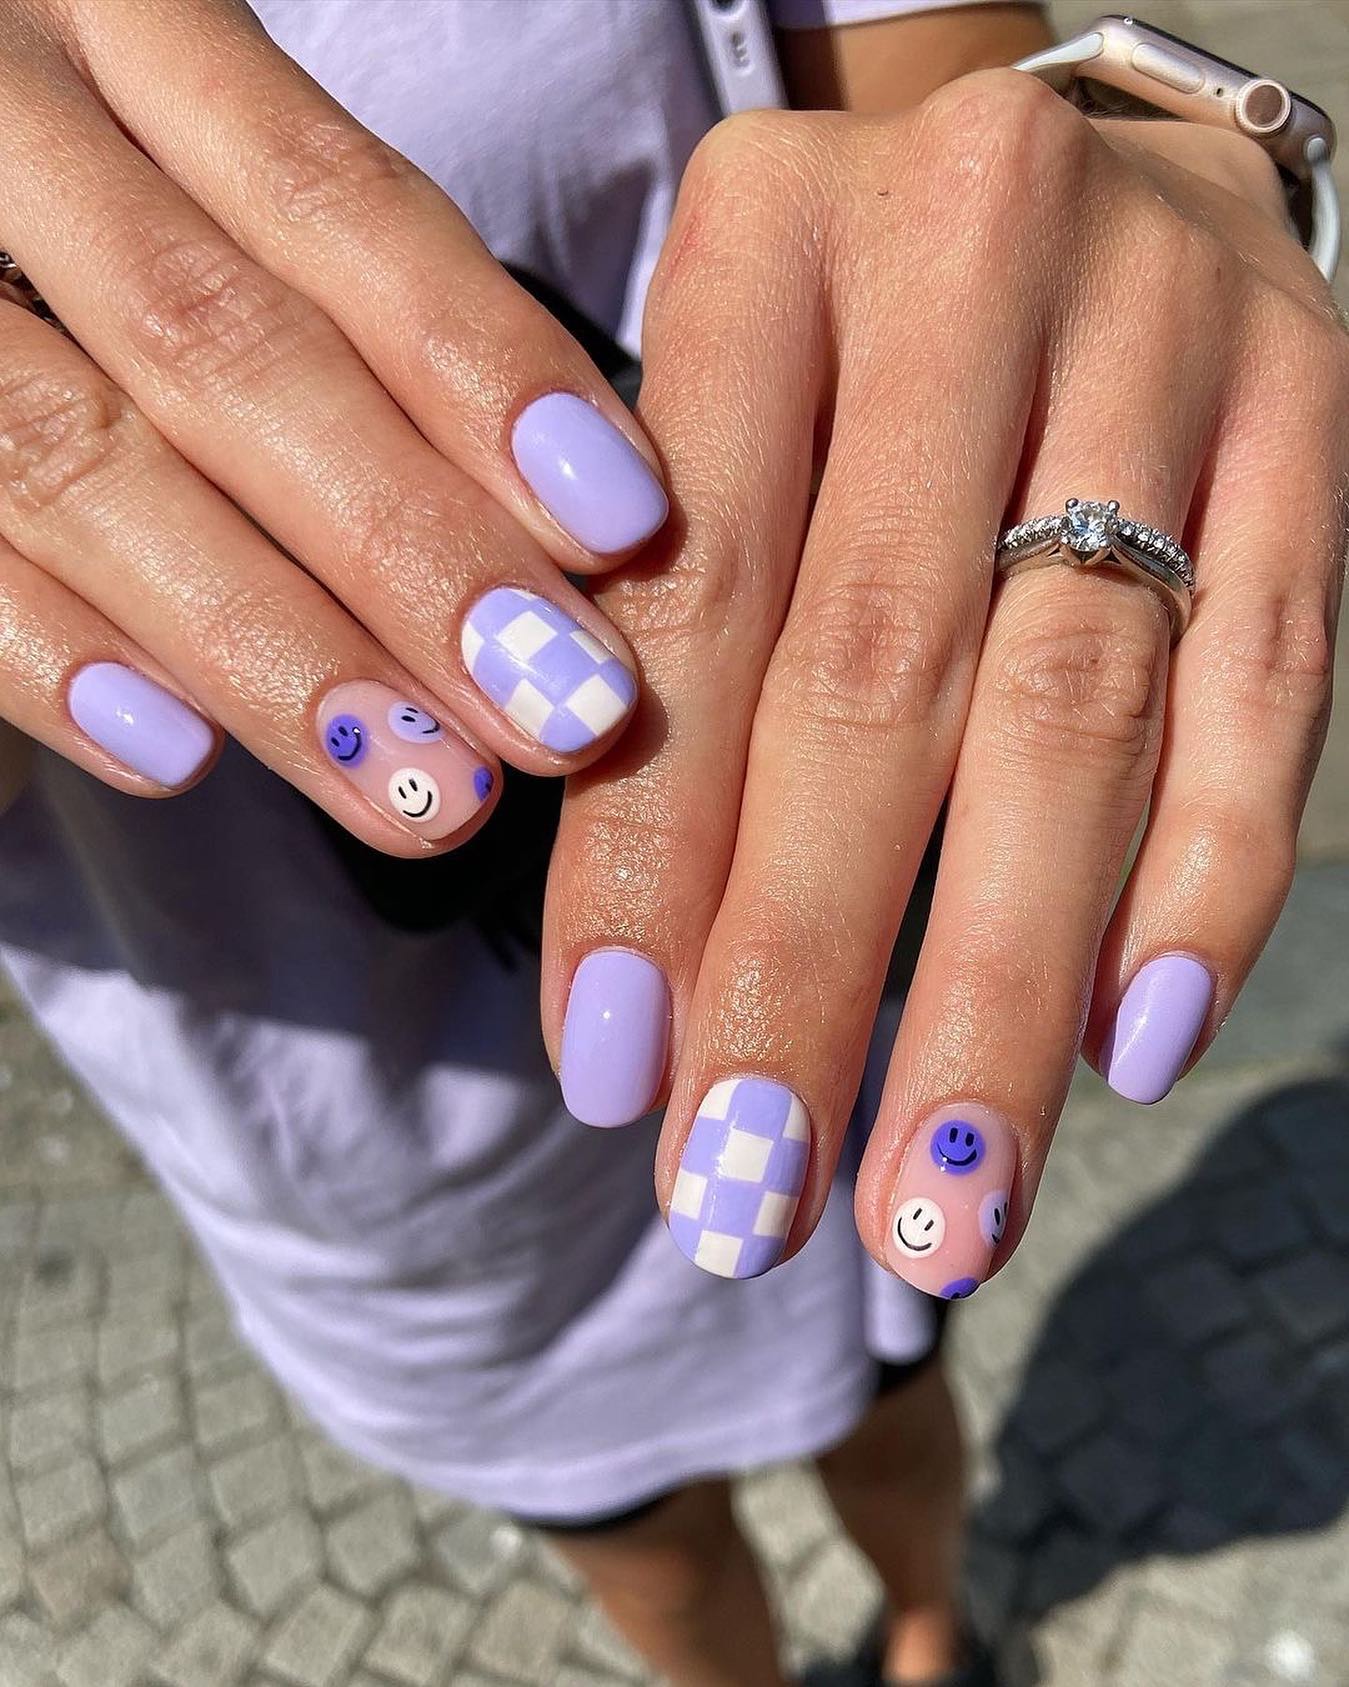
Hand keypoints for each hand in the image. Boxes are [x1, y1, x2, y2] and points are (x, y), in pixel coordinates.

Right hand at [0, 0, 665, 851]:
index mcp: (126, 35)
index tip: (620, 520)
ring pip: (73, 456)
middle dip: (407, 543)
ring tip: (423, 783)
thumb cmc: (123, 247)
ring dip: (267, 643)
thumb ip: (371, 323)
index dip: (483, 366)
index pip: (333, 198)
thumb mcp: (234, 216)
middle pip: (215, 340)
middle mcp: (1, 123)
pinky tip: (183, 758)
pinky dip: (55, 660)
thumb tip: (587, 515)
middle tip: (555, 706)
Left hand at [545, 73, 1347, 1293]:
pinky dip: (1202, 881)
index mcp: (764, 240)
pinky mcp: (1309, 412)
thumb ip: (662, 641)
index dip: (647, 862)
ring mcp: (1161, 336)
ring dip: (993, 990)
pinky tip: (1127, 1049)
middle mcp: (966, 259)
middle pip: (877, 682)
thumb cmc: (849, 335)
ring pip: (1074, 716)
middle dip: (806, 971)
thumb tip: (641, 980)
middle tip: (753, 1196)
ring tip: (936, 1198)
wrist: (1086, 166)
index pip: (688, 606)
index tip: (613, 1078)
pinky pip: (1273, 681)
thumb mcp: (713, 415)